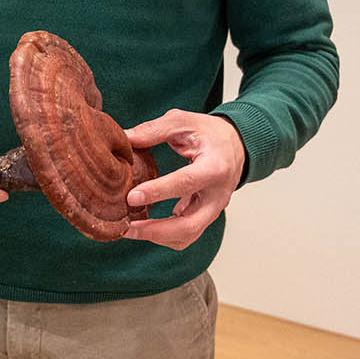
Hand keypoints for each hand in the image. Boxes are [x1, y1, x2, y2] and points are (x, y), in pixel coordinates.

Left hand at [123, 109, 245, 250]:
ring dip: (157, 237)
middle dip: (155, 231)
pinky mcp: (206, 216)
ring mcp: (214, 210)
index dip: (157, 192)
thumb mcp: (183, 121)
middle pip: (189, 225)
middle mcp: (217, 195)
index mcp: (214, 167)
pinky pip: (186, 234)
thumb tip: (124, 138)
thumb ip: (153, 130)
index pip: (185, 183)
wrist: (235, 145)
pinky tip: (143, 225)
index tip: (131, 197)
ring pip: (187, 236)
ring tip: (130, 228)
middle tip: (127, 227)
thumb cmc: (210, 133)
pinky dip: (164, 234)